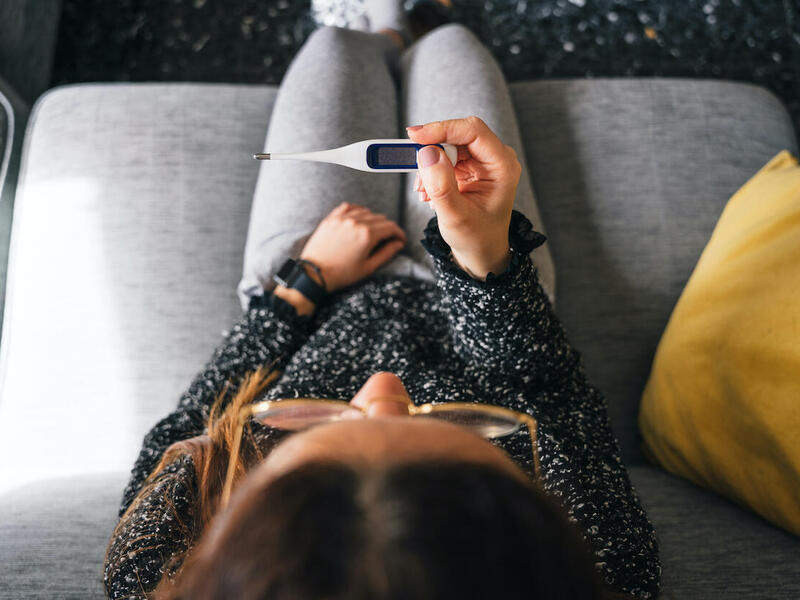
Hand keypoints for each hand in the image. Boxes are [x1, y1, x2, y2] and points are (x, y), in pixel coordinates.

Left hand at [299, 202, 406, 291]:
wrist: (314, 274)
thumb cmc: (341, 274)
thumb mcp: (368, 267)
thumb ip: (387, 253)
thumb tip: (399, 243)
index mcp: (367, 235)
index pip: (391, 227)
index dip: (399, 233)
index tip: (400, 240)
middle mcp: (356, 222)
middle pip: (380, 218)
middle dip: (388, 228)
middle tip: (388, 239)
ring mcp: (342, 218)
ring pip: (366, 211)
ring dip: (374, 220)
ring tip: (374, 231)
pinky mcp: (331, 218)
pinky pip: (349, 207)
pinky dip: (357, 210)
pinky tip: (359, 218)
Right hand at [407, 116, 521, 278]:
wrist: (481, 250)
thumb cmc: (476, 238)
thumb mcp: (456, 217)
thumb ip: (441, 186)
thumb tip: (427, 153)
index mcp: (503, 166)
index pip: (473, 131)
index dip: (442, 129)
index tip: (414, 137)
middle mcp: (496, 158)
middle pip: (458, 135)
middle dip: (432, 151)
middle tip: (415, 172)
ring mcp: (483, 161)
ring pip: (448, 145)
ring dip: (429, 164)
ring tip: (425, 192)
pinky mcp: (470, 166)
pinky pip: (444, 156)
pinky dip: (431, 171)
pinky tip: (429, 192)